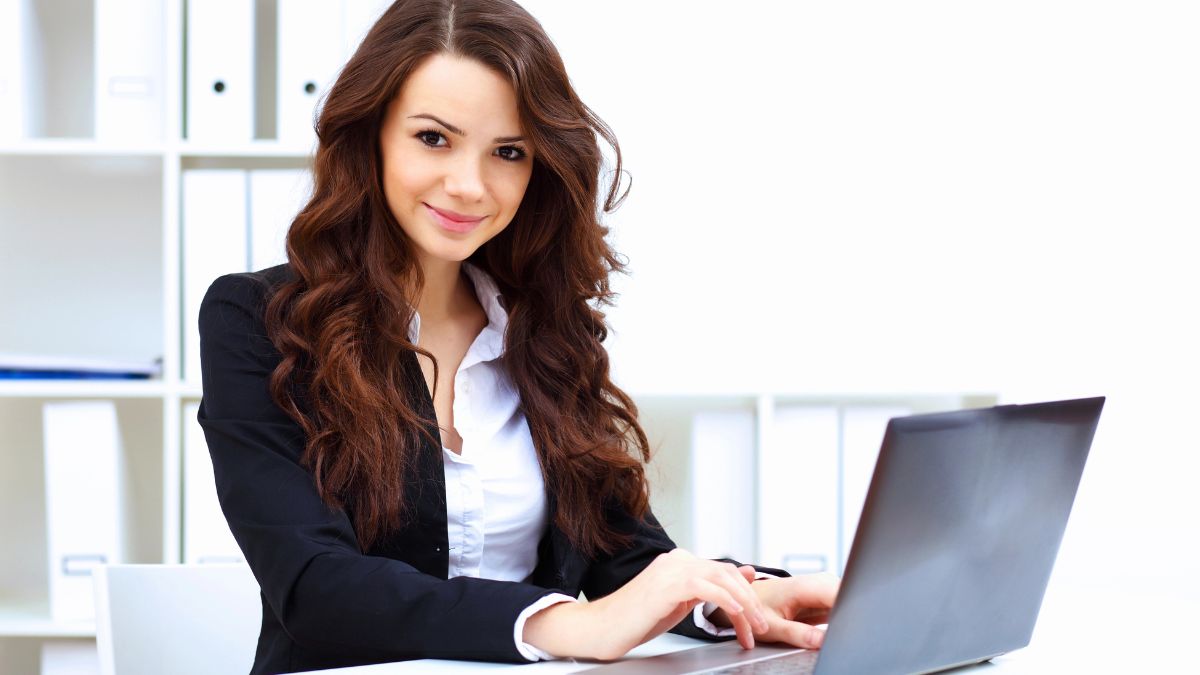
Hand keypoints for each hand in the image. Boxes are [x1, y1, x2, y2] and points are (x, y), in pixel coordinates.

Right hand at [522, 548, 770, 659]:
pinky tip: (737, 616)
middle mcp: (677, 560)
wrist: (602, 628)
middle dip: (750, 601)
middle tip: (760, 626)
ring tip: (753, 629)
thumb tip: (743, 573)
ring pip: (722, 579)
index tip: (755, 618)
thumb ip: (709, 589)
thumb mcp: (680, 604)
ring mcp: (672, 569)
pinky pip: (708, 588)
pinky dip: (728, 601)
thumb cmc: (635, 620)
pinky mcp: (668, 584)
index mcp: (678, 562)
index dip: (744, 593)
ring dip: (744, 606)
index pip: (723, 570)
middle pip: (727, 573)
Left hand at [709, 572, 838, 649]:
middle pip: (848, 596)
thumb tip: (822, 641)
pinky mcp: (826, 595)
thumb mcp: (772, 626)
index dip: (847, 611)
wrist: (750, 597)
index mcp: (804, 586)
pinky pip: (842, 604)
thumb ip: (798, 634)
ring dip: (844, 616)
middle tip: (835, 635)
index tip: (845, 629)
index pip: (840, 594)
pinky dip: (840, 617)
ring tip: (824, 627)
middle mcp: (817, 582)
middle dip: (848, 616)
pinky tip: (828, 625)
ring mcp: (823, 587)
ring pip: (847, 600)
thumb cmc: (757, 607)